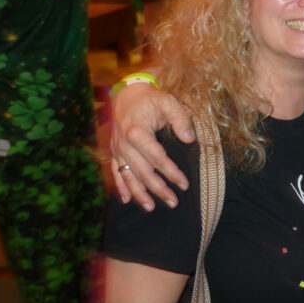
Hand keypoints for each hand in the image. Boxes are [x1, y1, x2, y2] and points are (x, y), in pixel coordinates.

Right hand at [110, 83, 193, 210]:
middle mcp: (124, 144)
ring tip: (151, 208)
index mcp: (137, 132)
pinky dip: (120, 186)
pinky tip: (126, 200)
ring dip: (139, 193)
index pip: (157, 158)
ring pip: (128, 176)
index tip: (184, 184)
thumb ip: (180, 119)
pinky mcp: (114, 152)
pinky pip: (116, 172)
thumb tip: (189, 139)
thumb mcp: (168, 102)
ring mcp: (117, 149)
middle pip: (142, 172)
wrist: (127, 95)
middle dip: (158, 189)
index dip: (171, 172)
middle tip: (173, 202)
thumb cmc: (150, 100)